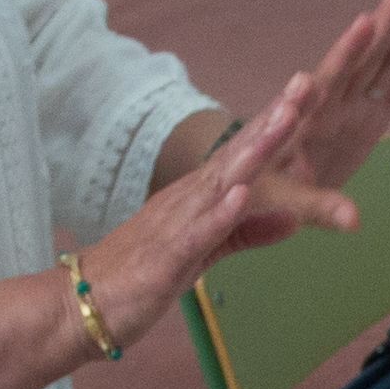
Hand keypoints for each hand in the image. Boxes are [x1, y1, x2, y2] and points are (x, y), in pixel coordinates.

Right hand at [85, 68, 321, 340]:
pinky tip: (241, 195)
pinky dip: (219, 215)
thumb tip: (294, 218)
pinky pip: (196, 234)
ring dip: (253, 153)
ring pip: (220, 183)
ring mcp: (175, 225)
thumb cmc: (142, 276)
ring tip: (285, 122)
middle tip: (305, 83)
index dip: (275, 124)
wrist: (81, 304)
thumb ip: (246, 233)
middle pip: (236, 155)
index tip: (308, 89)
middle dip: (272, 121)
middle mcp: (187, 200)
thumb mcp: (204, 253)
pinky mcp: (165, 259)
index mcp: (198, 197)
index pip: (243, 154)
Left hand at [270, 0, 389, 200]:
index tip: (364, 23)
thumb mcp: (282, 202)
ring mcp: (354, 102)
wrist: (257, 189)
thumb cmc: (258, 191)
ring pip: (384, 55)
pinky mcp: (371, 114)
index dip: (346, 53)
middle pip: (363, 53)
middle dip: (386, 18)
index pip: (328, 79)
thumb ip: (319, 207)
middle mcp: (332, 98)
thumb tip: (354, 221)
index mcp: (305, 113)